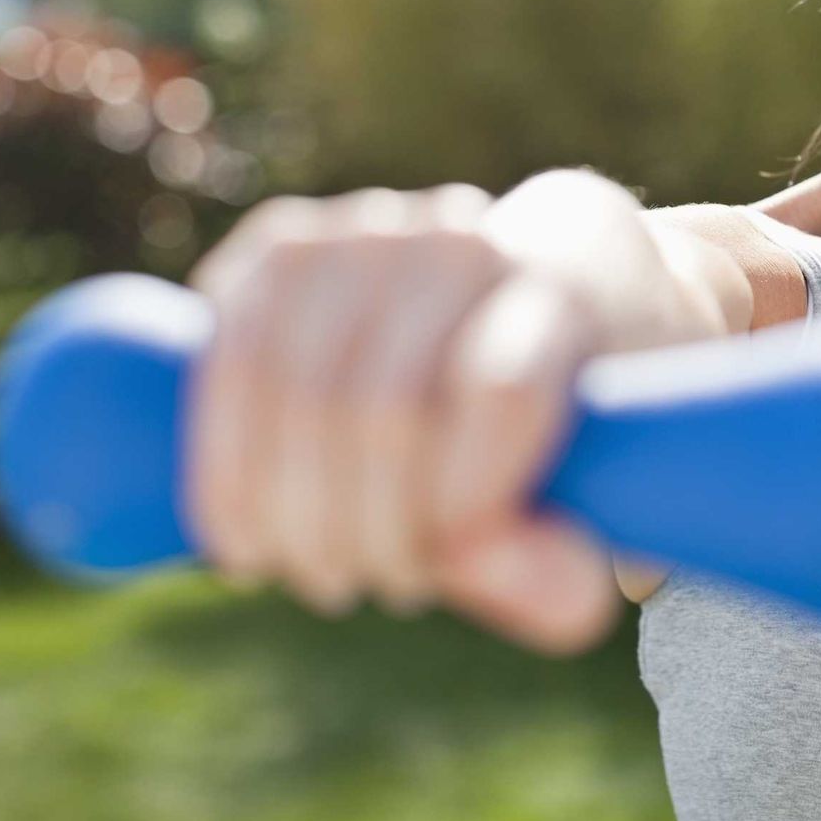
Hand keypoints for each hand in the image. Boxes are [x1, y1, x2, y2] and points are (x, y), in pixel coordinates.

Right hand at [184, 178, 678, 655]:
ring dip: (290, 519)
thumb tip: (503, 580)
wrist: (525, 290)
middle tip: (389, 587)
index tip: (454, 562)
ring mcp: (368, 232)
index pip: (502, 394)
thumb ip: (559, 569)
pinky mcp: (282, 246)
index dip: (464, 505)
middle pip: (385, 409)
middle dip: (370, 536)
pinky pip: (228, 364)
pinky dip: (224, 475)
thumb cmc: (561, 417)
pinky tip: (246, 544)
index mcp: (563, 292)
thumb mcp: (596, 497)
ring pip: (294, 390)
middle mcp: (466, 244)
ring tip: (326, 576)